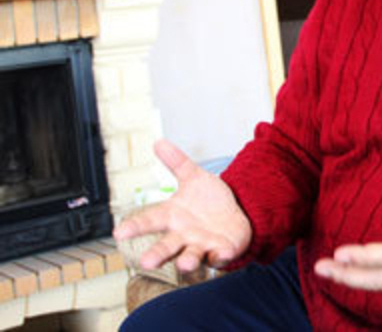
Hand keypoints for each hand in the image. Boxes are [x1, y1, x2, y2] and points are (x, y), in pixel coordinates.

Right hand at [113, 139, 251, 272]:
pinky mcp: (222, 251)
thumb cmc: (209, 201)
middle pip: (167, 246)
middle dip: (157, 254)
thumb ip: (177, 162)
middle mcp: (184, 234)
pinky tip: (221, 253)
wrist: (237, 212)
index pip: (150, 221)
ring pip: (191, 256)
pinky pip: (220, 256)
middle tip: (147, 262)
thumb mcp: (194, 177)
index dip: (134, 227)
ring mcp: (202, 245)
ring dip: (187, 260)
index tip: (119, 233)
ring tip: (185, 263)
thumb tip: (159, 142)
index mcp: (173, 216)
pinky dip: (220, 256)